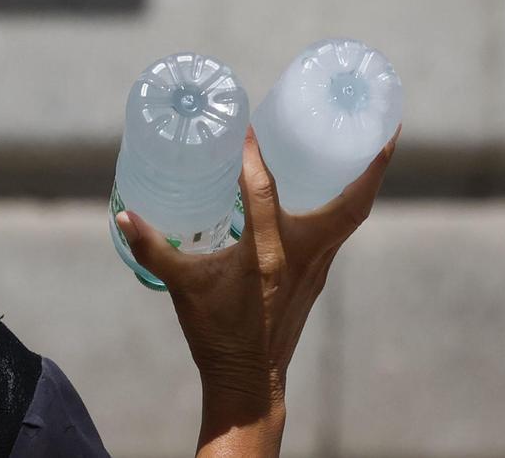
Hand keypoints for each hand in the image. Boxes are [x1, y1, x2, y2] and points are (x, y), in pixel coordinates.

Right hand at [115, 124, 399, 454]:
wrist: (248, 382)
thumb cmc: (216, 333)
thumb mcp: (182, 287)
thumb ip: (152, 249)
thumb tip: (122, 215)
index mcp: (266, 254)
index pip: (263, 190)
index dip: (252, 155)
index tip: (245, 125)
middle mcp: (302, 255)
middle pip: (351, 203)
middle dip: (372, 163)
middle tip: (382, 122)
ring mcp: (318, 266)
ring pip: (353, 214)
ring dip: (365, 179)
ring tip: (370, 141)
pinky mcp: (318, 274)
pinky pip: (341, 228)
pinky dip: (345, 202)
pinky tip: (334, 186)